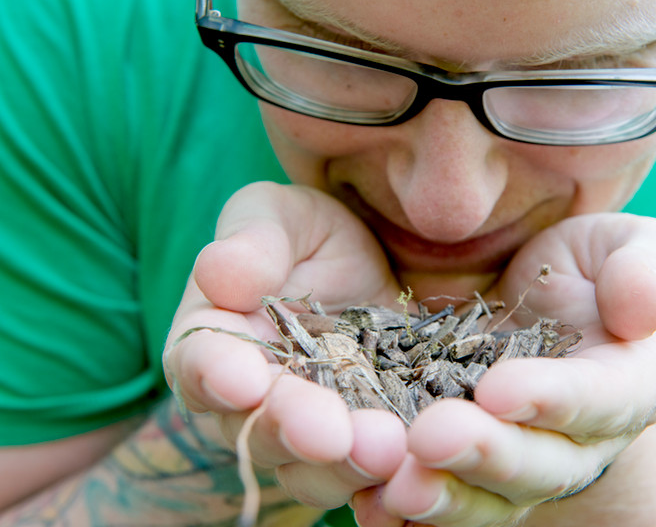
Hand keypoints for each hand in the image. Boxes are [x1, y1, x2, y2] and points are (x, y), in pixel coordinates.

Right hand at [163, 182, 407, 510]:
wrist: (377, 269)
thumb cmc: (310, 238)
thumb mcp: (281, 217)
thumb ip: (252, 241)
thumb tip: (219, 275)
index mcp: (217, 342)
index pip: (200, 363)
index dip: (216, 375)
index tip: (245, 379)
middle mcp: (256, 402)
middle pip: (261, 430)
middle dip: (292, 431)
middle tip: (329, 432)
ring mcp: (314, 430)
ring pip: (313, 470)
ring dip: (343, 467)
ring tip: (384, 449)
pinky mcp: (367, 442)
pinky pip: (372, 474)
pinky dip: (390, 477)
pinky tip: (417, 464)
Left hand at [351, 213, 655, 526]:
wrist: (533, 308)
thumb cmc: (585, 269)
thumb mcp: (625, 247)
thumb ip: (647, 267)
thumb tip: (645, 308)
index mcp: (628, 383)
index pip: (602, 400)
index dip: (554, 400)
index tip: (498, 390)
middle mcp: (580, 440)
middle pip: (541, 466)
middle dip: (486, 456)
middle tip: (430, 440)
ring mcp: (522, 465)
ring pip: (489, 498)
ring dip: (444, 499)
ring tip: (396, 489)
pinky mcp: (470, 472)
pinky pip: (446, 501)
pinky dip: (411, 515)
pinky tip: (370, 507)